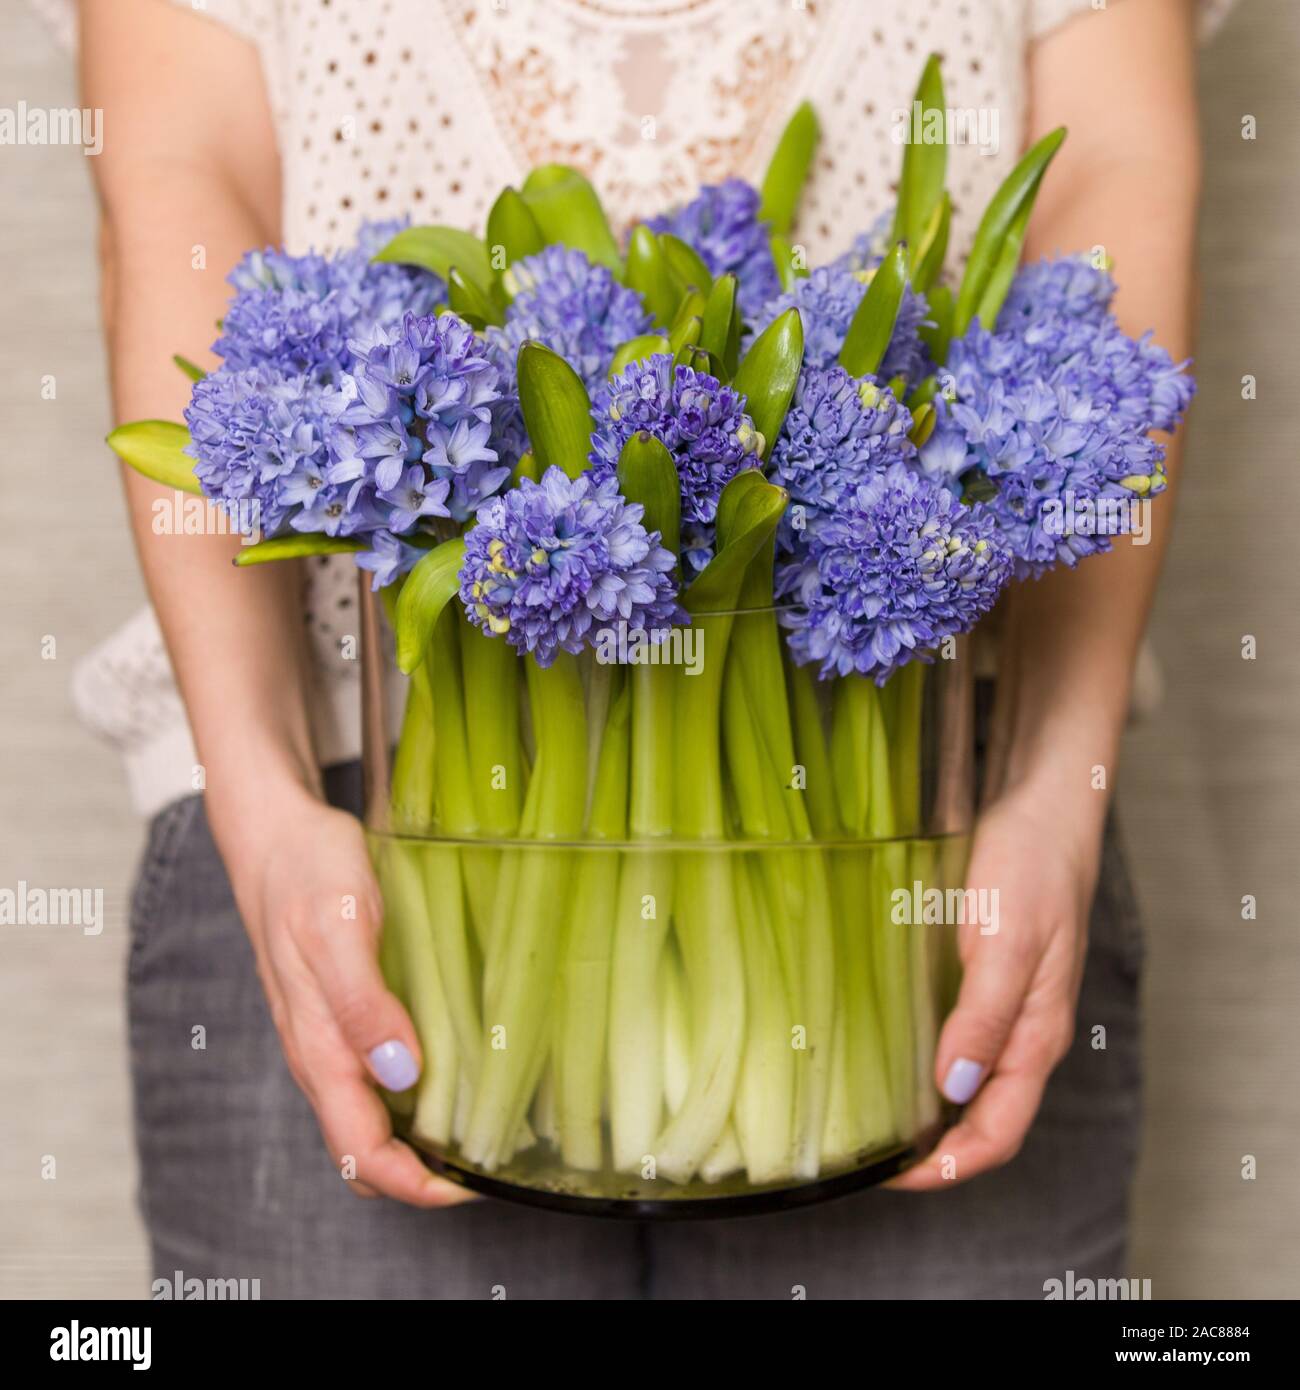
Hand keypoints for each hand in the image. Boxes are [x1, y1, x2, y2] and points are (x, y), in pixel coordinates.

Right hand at [215, 781, 473, 1207]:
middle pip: (367, 1150)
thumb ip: (362, 1002)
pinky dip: (418, 1091)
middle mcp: (323, 1056)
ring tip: (489, 1121)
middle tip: (493, 1159)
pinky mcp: (345, 1012)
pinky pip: (378, 1074)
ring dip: (424, 1137)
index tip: (475, 1184)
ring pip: (374, 1116)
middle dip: (424, 1174)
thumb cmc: (305, 872)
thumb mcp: (338, 926)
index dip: (416, 1186)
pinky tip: (461, 1065)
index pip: (362, 1155)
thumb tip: (400, 1071)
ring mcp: (331, 1036)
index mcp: (318, 1049)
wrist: (276, 833)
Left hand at [888, 783, 1100, 1190]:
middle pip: (983, 1117)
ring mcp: (1007, 1004)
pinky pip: (960, 1039)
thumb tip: (953, 1089)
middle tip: (870, 1157)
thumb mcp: (1007, 941)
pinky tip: (890, 1051)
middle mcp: (1023, 1031)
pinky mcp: (987, 976)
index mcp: (1035, 1035)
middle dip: (934, 1151)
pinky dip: (927, 1063)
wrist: (1046, 803)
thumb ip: (984, 1017)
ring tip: (873, 1117)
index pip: (997, 1131)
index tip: (893, 1178)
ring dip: (929, 1112)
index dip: (948, 1166)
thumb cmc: (1033, 865)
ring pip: (970, 1082)